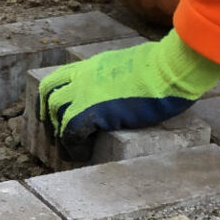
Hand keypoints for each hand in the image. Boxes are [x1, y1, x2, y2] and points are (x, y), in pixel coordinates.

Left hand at [37, 31, 219, 164]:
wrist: (169, 68)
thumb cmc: (167, 67)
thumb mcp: (137, 66)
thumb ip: (125, 77)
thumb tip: (132, 89)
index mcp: (94, 65)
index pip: (59, 78)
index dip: (53, 99)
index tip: (56, 115)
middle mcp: (84, 76)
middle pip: (49, 94)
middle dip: (49, 116)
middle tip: (58, 135)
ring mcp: (86, 91)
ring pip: (56, 112)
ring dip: (60, 132)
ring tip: (71, 148)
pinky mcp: (93, 110)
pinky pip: (70, 131)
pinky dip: (73, 145)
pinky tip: (83, 154)